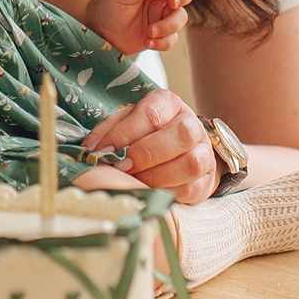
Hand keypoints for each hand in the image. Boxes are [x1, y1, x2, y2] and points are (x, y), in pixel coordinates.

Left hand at [82, 86, 217, 203]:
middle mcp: (191, 125)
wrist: (178, 152)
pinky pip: (193, 189)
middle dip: (146, 154)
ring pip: (191, 163)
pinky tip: (151, 192)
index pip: (152, 113)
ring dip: (158, 176)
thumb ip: (108, 133)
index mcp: (169, 104)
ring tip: (135, 182)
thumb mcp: (124, 124)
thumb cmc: (144, 135)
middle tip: (122, 168)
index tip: (105, 151)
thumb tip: (91, 151)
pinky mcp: (207, 180)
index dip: (126, 134)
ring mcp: (204, 153)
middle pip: (181, 135)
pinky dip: (169, 193)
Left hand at [83, 0, 191, 54]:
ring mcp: (161, 15)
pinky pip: (172, 38)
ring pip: (181, 17)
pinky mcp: (160, 34)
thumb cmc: (106, 6)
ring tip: (150, 32)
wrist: (98, 32)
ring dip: (168, 26)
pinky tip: (148, 42)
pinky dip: (164, 42)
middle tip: (172, 4)